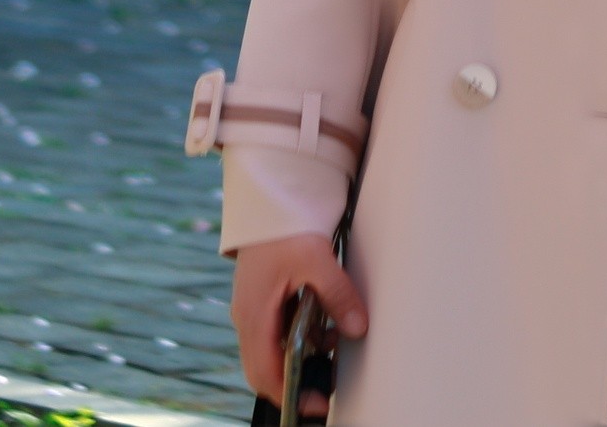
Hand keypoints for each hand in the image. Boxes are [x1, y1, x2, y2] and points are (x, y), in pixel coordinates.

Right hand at [230, 235, 366, 412]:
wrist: (269, 202)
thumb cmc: (285, 229)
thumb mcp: (317, 260)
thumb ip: (338, 295)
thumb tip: (357, 328)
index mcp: (255, 315)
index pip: (264, 372)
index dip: (289, 393)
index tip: (315, 404)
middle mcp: (248, 318)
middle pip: (264, 369)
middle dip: (293, 383)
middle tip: (325, 390)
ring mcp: (253, 311)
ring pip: (271, 351)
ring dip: (299, 357)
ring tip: (332, 348)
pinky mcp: (262, 302)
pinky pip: (276, 333)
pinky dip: (298, 339)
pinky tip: (323, 326)